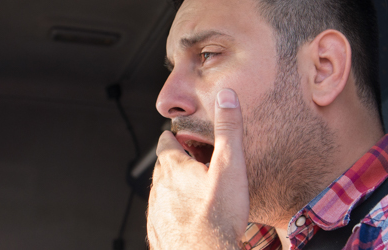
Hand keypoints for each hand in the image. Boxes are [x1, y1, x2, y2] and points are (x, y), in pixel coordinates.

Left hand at [146, 89, 249, 249]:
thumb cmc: (218, 218)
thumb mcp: (230, 167)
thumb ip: (228, 130)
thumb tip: (226, 97)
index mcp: (172, 167)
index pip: (166, 141)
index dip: (178, 137)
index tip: (187, 138)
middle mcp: (158, 188)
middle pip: (164, 166)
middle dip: (180, 163)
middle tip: (199, 165)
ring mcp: (156, 211)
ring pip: (163, 192)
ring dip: (177, 189)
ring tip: (199, 193)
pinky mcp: (158, 232)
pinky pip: (164, 215)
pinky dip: (176, 212)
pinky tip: (192, 217)